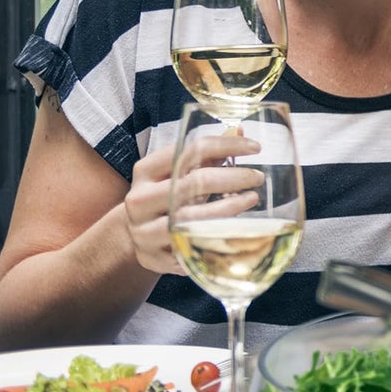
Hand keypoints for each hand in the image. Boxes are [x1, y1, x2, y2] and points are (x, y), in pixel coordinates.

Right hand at [125, 133, 262, 275]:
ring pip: (193, 219)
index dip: (227, 145)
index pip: (191, 150)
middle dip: (233, 177)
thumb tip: (239, 132)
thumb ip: (206, 154)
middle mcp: (140, 200)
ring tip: (251, 198)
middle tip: (257, 177)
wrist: (133, 234)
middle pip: (194, 183)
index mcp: (145, 171)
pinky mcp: (155, 258)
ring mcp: (145, 232)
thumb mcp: (176, 171)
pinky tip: (236, 230)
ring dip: (230, 208)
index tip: (255, 147)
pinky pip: (193, 249)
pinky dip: (218, 238)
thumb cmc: (163, 195)